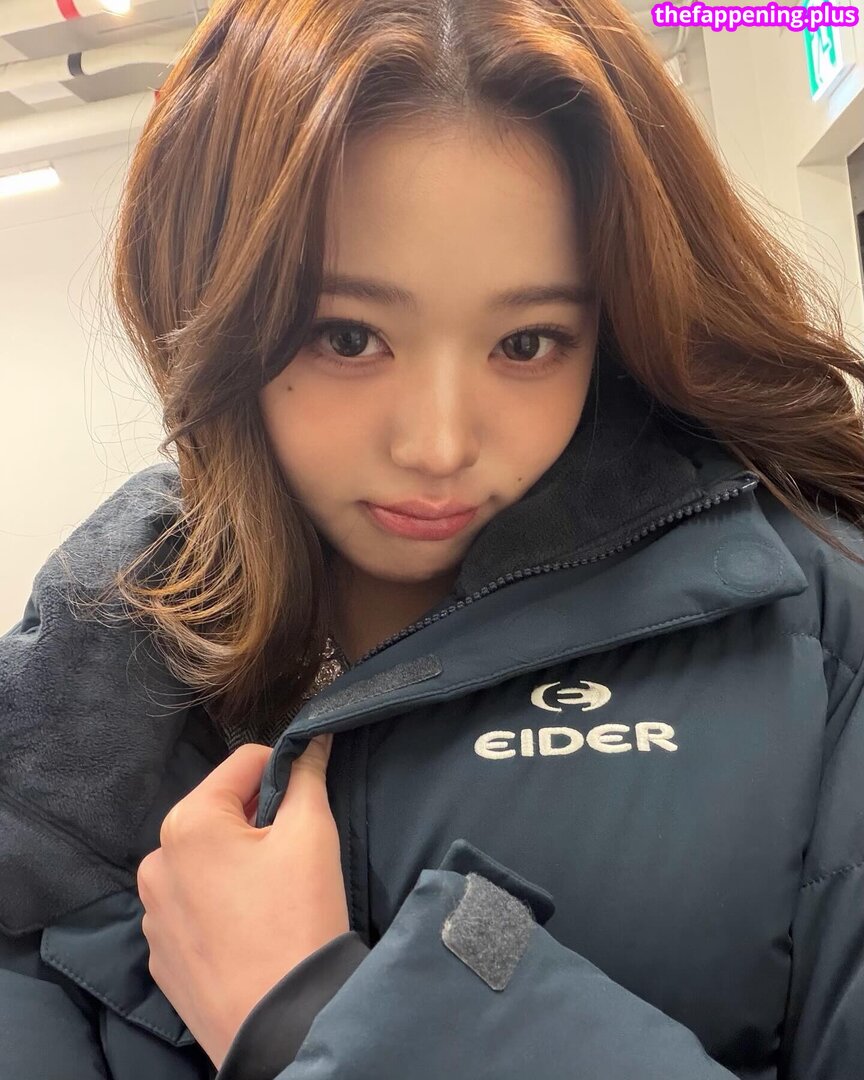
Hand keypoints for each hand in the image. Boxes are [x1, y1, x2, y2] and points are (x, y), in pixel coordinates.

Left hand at [137, 733, 348, 1068]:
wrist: (283, 1026)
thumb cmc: (298, 920)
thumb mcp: (312, 833)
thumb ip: (306, 775)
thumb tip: (312, 741)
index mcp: (188, 822)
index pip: (244, 762)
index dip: (284, 772)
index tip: (307, 802)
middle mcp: (156, 860)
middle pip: (221, 811)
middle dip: (259, 821)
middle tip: (293, 856)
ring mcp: (153, 911)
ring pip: (206, 858)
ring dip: (238, 861)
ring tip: (272, 897)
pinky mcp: (160, 952)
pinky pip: (193, 904)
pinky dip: (221, 903)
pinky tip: (250, 928)